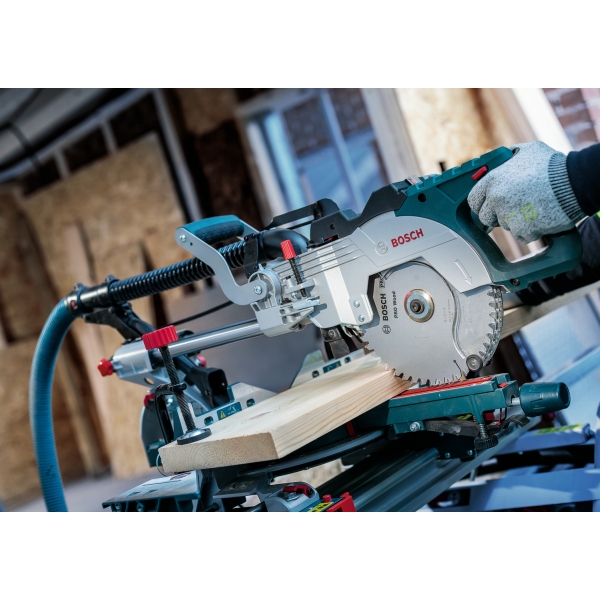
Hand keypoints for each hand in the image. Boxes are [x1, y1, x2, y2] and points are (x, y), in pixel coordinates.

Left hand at [468, 141, 583, 244]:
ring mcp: (508, 215)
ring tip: (533, 208)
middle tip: (513, 209)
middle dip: (497, 215)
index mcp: (493, 180)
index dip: (482, 203)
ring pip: (505, 226)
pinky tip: (540, 217)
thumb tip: (504, 158)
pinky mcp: (522, 229)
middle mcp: (496, 198)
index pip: (473, 200)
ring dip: (516, 222)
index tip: (489, 205)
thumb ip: (509, 157)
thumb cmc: (553, 166)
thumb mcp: (527, 150)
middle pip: (485, 217)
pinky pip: (521, 236)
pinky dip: (530, 231)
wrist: (575, 182)